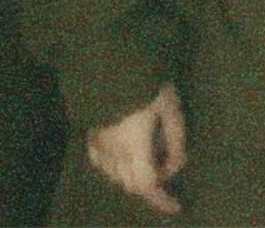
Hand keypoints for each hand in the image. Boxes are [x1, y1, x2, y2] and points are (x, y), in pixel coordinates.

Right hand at [86, 85, 188, 215]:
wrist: (107, 59)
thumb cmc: (145, 80)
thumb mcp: (170, 106)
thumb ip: (176, 140)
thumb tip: (176, 165)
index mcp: (134, 145)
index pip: (146, 185)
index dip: (162, 200)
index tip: (177, 205)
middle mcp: (113, 152)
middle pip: (130, 185)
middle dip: (151, 184)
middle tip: (167, 170)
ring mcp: (97, 145)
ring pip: (115, 176)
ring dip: (134, 176)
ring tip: (151, 159)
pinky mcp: (87, 136)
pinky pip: (102, 164)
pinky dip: (117, 167)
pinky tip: (127, 154)